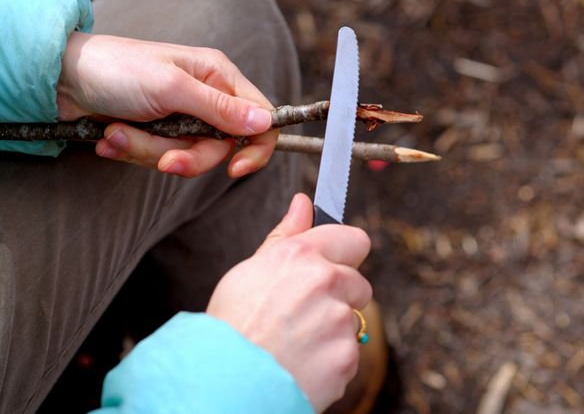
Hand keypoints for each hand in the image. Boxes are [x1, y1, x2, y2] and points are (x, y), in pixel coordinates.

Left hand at [57, 32, 276, 177]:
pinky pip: (158, 158)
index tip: (235, 169)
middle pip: (220, 148)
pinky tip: (110, 137)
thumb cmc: (116, 70)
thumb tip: (264, 123)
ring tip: (117, 133)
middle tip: (161, 159)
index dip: (255, 147)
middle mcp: (204, 97)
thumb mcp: (171, 88)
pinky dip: (132, 151)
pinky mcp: (156, 134)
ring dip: (147, 150)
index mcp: (217, 76)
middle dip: (185, 156)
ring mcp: (180, 117)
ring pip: (186, 156)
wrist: (60, 80)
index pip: (259, 118)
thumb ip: (219, 109)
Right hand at [206, 194, 371, 411]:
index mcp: (302, 254)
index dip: (345, 256)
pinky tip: (301, 365)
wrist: (224, 381)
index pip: (355, 239)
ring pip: (352, 322)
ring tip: (295, 344)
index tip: (334, 268)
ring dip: (333, 333)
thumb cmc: (231, 324)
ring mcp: (338, 320)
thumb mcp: (252, 270)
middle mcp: (325, 281)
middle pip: (359, 284)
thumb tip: (303, 202)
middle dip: (340, 299)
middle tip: (302, 316)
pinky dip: (330, 363)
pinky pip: (348, 355)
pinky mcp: (345, 356)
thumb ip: (286, 236)